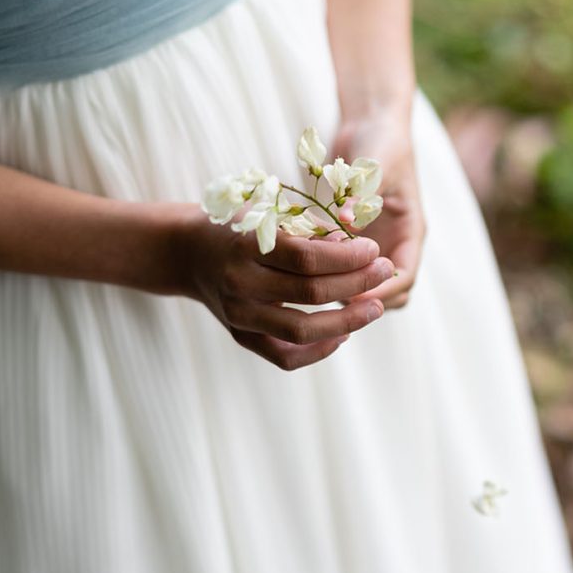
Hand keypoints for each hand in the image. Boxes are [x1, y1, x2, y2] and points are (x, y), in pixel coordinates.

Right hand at [179, 210, 394, 369]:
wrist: (188, 254)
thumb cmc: (237, 226)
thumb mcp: (267, 214)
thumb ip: (309, 230)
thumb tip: (358, 250)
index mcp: (246, 246)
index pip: (307, 257)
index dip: (348, 257)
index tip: (374, 249)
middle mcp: (239, 284)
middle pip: (310, 293)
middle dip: (357, 283)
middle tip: (385, 271)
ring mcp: (239, 316)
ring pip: (301, 331)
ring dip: (346, 322)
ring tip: (374, 308)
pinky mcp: (241, 337)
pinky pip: (285, 357)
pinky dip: (319, 350)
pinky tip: (343, 334)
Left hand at [330, 112, 426, 309]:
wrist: (371, 124)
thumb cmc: (380, 141)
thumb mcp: (376, 166)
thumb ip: (362, 195)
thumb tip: (343, 222)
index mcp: (411, 230)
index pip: (405, 275)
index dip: (382, 289)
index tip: (353, 292)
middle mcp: (395, 242)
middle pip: (388, 291)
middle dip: (362, 298)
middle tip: (326, 296)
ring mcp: (374, 242)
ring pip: (364, 284)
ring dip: (343, 288)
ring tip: (311, 283)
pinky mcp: (352, 238)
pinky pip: (342, 267)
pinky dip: (327, 271)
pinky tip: (302, 265)